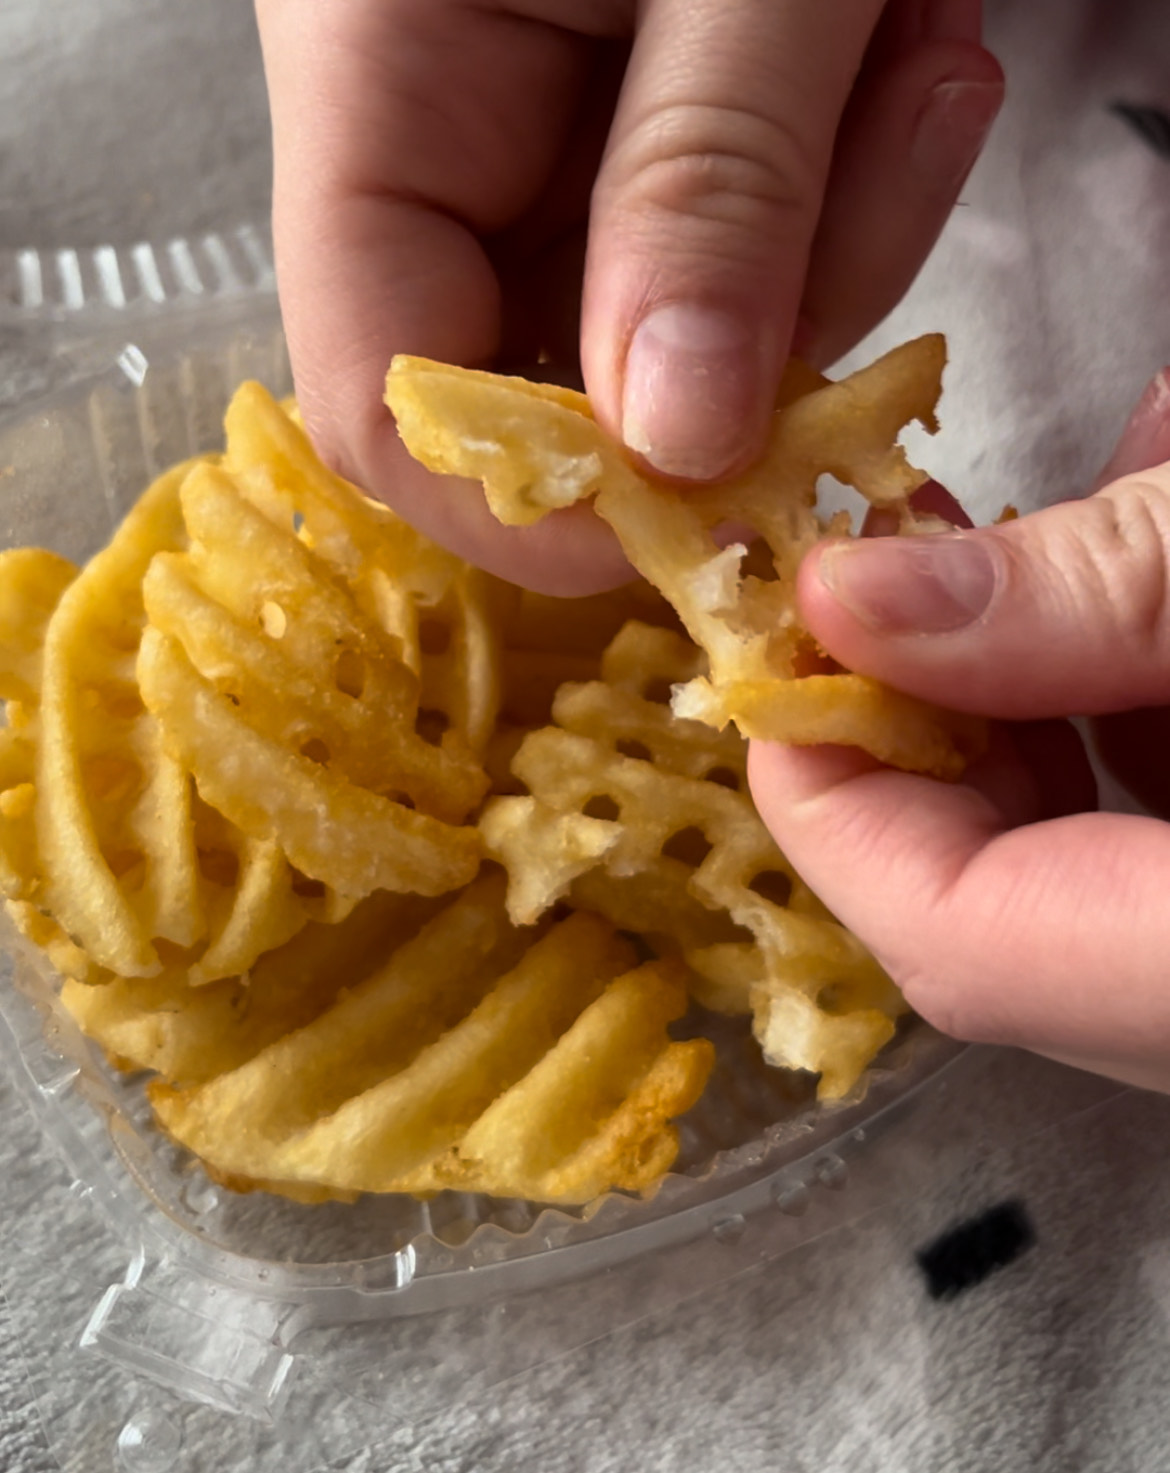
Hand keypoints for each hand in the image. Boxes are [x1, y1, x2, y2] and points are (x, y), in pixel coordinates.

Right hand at [255, 0, 1001, 591]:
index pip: (385, 391)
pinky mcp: (634, 126)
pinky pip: (724, 247)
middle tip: (874, 210)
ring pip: (652, 328)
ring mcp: (535, 130)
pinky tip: (905, 62)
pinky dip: (837, 195)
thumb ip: (706, 187)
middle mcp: (431, 126)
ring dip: (820, 251)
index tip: (707, 514)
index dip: (533, 496)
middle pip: (533, 377)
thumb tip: (675, 445)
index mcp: (378, 71)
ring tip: (915, 70)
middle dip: (728, 356)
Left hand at [749, 371, 1169, 1093]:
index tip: (787, 654)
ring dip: (1015, 709)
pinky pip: (1144, 833)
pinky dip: (1109, 706)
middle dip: (920, 734)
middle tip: (879, 585)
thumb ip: (1098, 592)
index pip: (962, 944)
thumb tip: (853, 596)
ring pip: (1070, 866)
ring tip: (997, 555)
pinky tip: (1115, 583)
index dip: (836, 804)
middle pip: (998, 912)